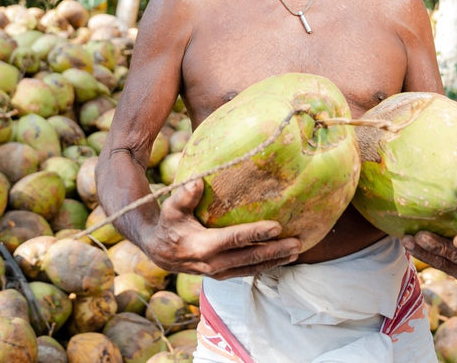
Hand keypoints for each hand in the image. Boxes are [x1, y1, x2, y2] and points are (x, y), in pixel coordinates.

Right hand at [143, 179, 303, 279]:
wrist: (158, 251)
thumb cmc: (168, 223)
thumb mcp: (171, 208)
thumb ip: (185, 196)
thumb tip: (198, 181)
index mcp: (203, 246)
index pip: (235, 239)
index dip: (256, 233)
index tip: (277, 226)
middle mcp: (213, 264)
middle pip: (249, 258)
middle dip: (275, 251)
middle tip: (297, 243)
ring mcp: (218, 272)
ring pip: (251, 268)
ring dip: (275, 261)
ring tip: (296, 252)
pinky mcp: (222, 275)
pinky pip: (247, 272)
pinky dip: (265, 266)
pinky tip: (281, 259)